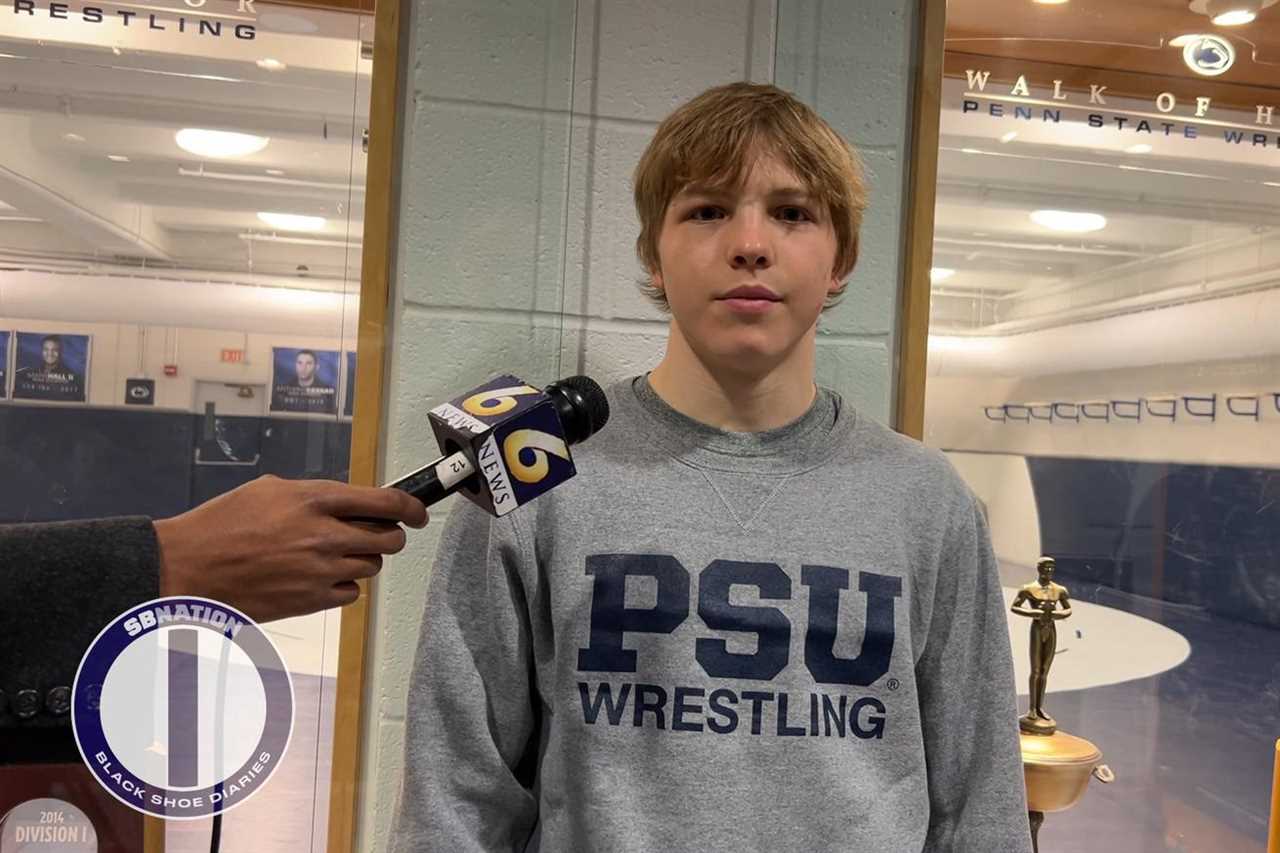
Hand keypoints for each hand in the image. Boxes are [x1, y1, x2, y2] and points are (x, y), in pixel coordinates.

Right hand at [153, 475, 427, 622]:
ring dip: (364, 558)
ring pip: (372, 566)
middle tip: (378, 533)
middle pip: (390, 539)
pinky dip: (345, 584)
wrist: (189, 567)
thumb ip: (315, 494)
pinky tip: (322, 575)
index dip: (412, 507)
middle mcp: (325, 535)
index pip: (386, 502)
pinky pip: (352, 593)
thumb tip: (350, 502)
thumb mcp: (270, 489)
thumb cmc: (224, 523)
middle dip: (391, 534)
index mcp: (316, 499)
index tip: (418, 511)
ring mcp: (320, 571)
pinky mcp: (311, 601)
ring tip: (336, 553)